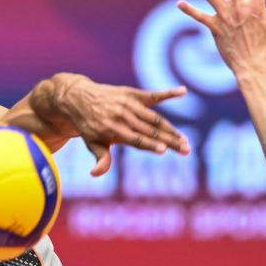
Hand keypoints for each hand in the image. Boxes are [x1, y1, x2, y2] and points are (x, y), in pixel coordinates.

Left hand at [55, 75, 189, 176]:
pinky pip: (153, 95)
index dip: (150, 144)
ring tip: (185, 140)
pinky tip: (183, 92)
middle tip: (186, 149)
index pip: (135, 139)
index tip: (164, 150)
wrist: (79, 98)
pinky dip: (168, 93)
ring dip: (172, 129)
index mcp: (113, 129)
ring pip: (155, 118)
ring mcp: (129, 104)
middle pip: (150, 130)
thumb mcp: (92, 143)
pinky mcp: (133, 94)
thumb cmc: (88, 126)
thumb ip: (101, 158)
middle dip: (170, 141)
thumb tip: (95, 174)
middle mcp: (122, 116)